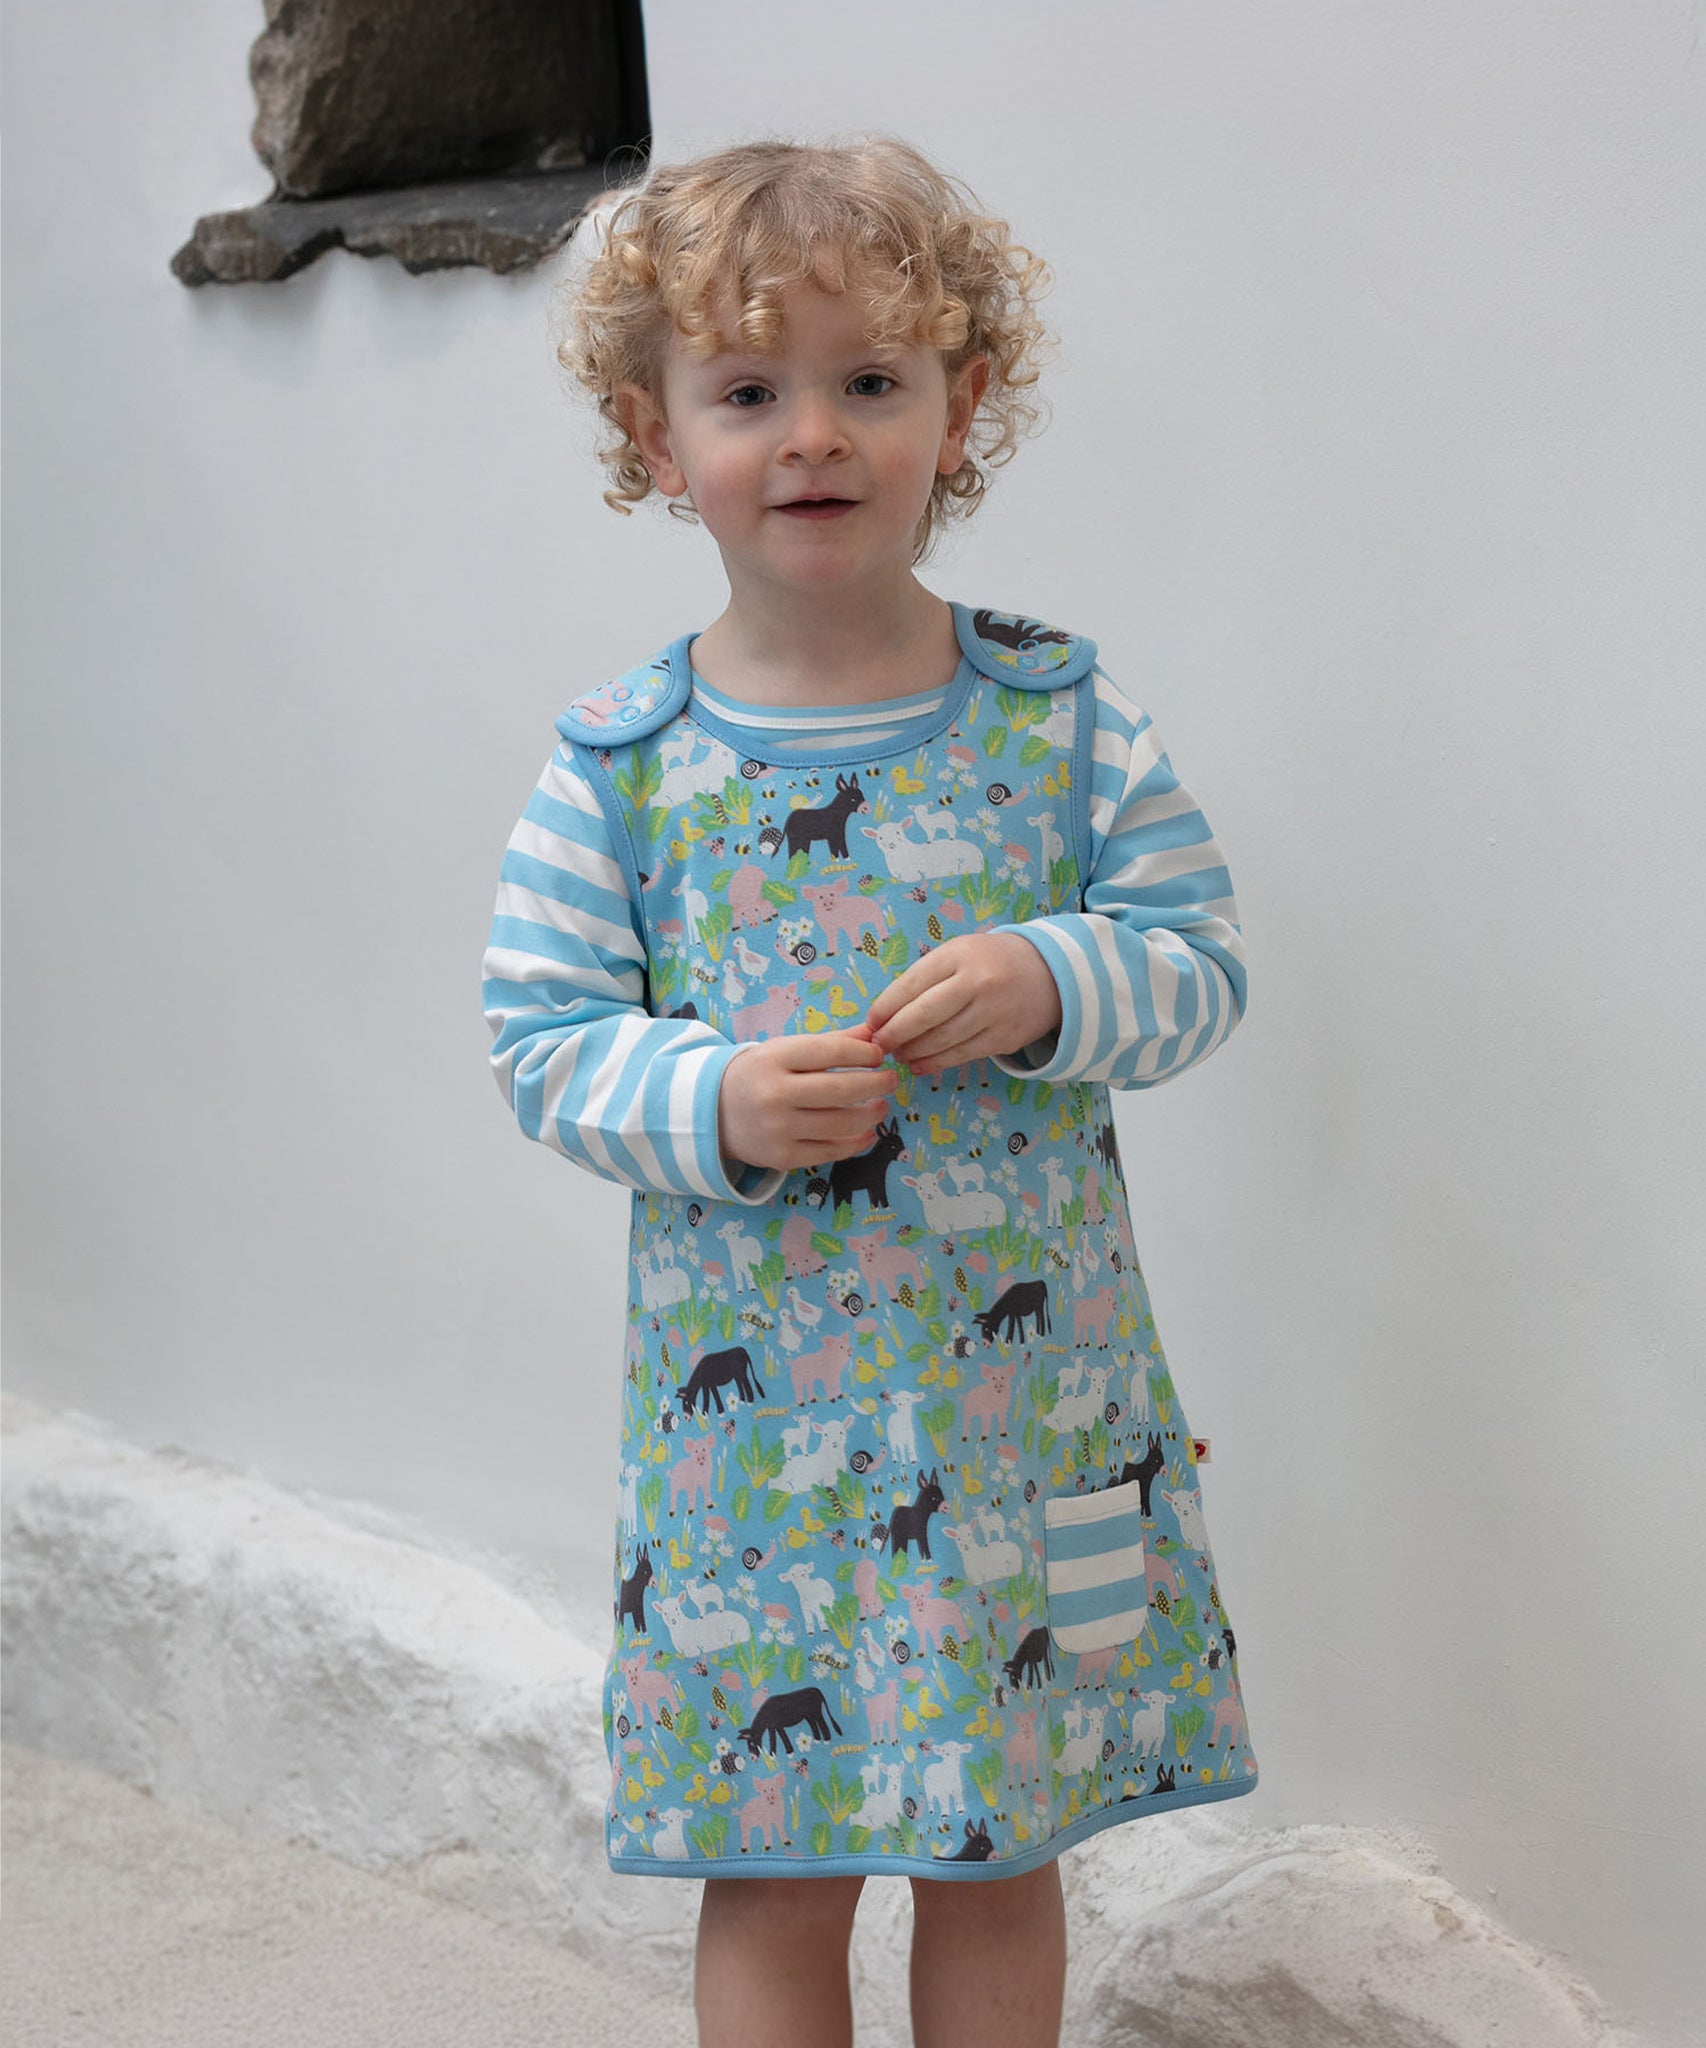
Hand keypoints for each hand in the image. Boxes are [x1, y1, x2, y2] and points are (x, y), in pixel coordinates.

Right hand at [718, 1023, 898, 1172]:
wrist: (715, 1112)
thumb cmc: (759, 1075)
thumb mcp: (785, 1050)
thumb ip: (830, 1042)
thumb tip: (873, 1034)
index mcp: (774, 1058)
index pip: (831, 1052)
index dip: (863, 1053)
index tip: (878, 1055)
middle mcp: (775, 1094)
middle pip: (840, 1089)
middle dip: (875, 1084)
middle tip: (890, 1081)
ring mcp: (778, 1128)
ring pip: (840, 1124)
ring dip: (870, 1115)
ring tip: (881, 1107)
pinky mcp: (782, 1157)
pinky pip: (830, 1151)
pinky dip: (856, 1143)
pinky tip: (867, 1133)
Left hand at [865, 932, 1061, 1074]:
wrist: (1049, 973)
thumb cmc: (989, 963)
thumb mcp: (958, 954)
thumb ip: (924, 978)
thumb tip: (883, 1015)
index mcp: (959, 955)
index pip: (911, 984)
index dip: (885, 1008)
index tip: (871, 1023)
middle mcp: (977, 982)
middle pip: (924, 1015)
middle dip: (895, 1034)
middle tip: (879, 1045)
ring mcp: (994, 1012)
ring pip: (942, 1039)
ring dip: (913, 1052)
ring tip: (899, 1055)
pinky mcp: (1005, 1038)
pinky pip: (962, 1055)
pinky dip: (936, 1063)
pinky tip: (920, 1065)